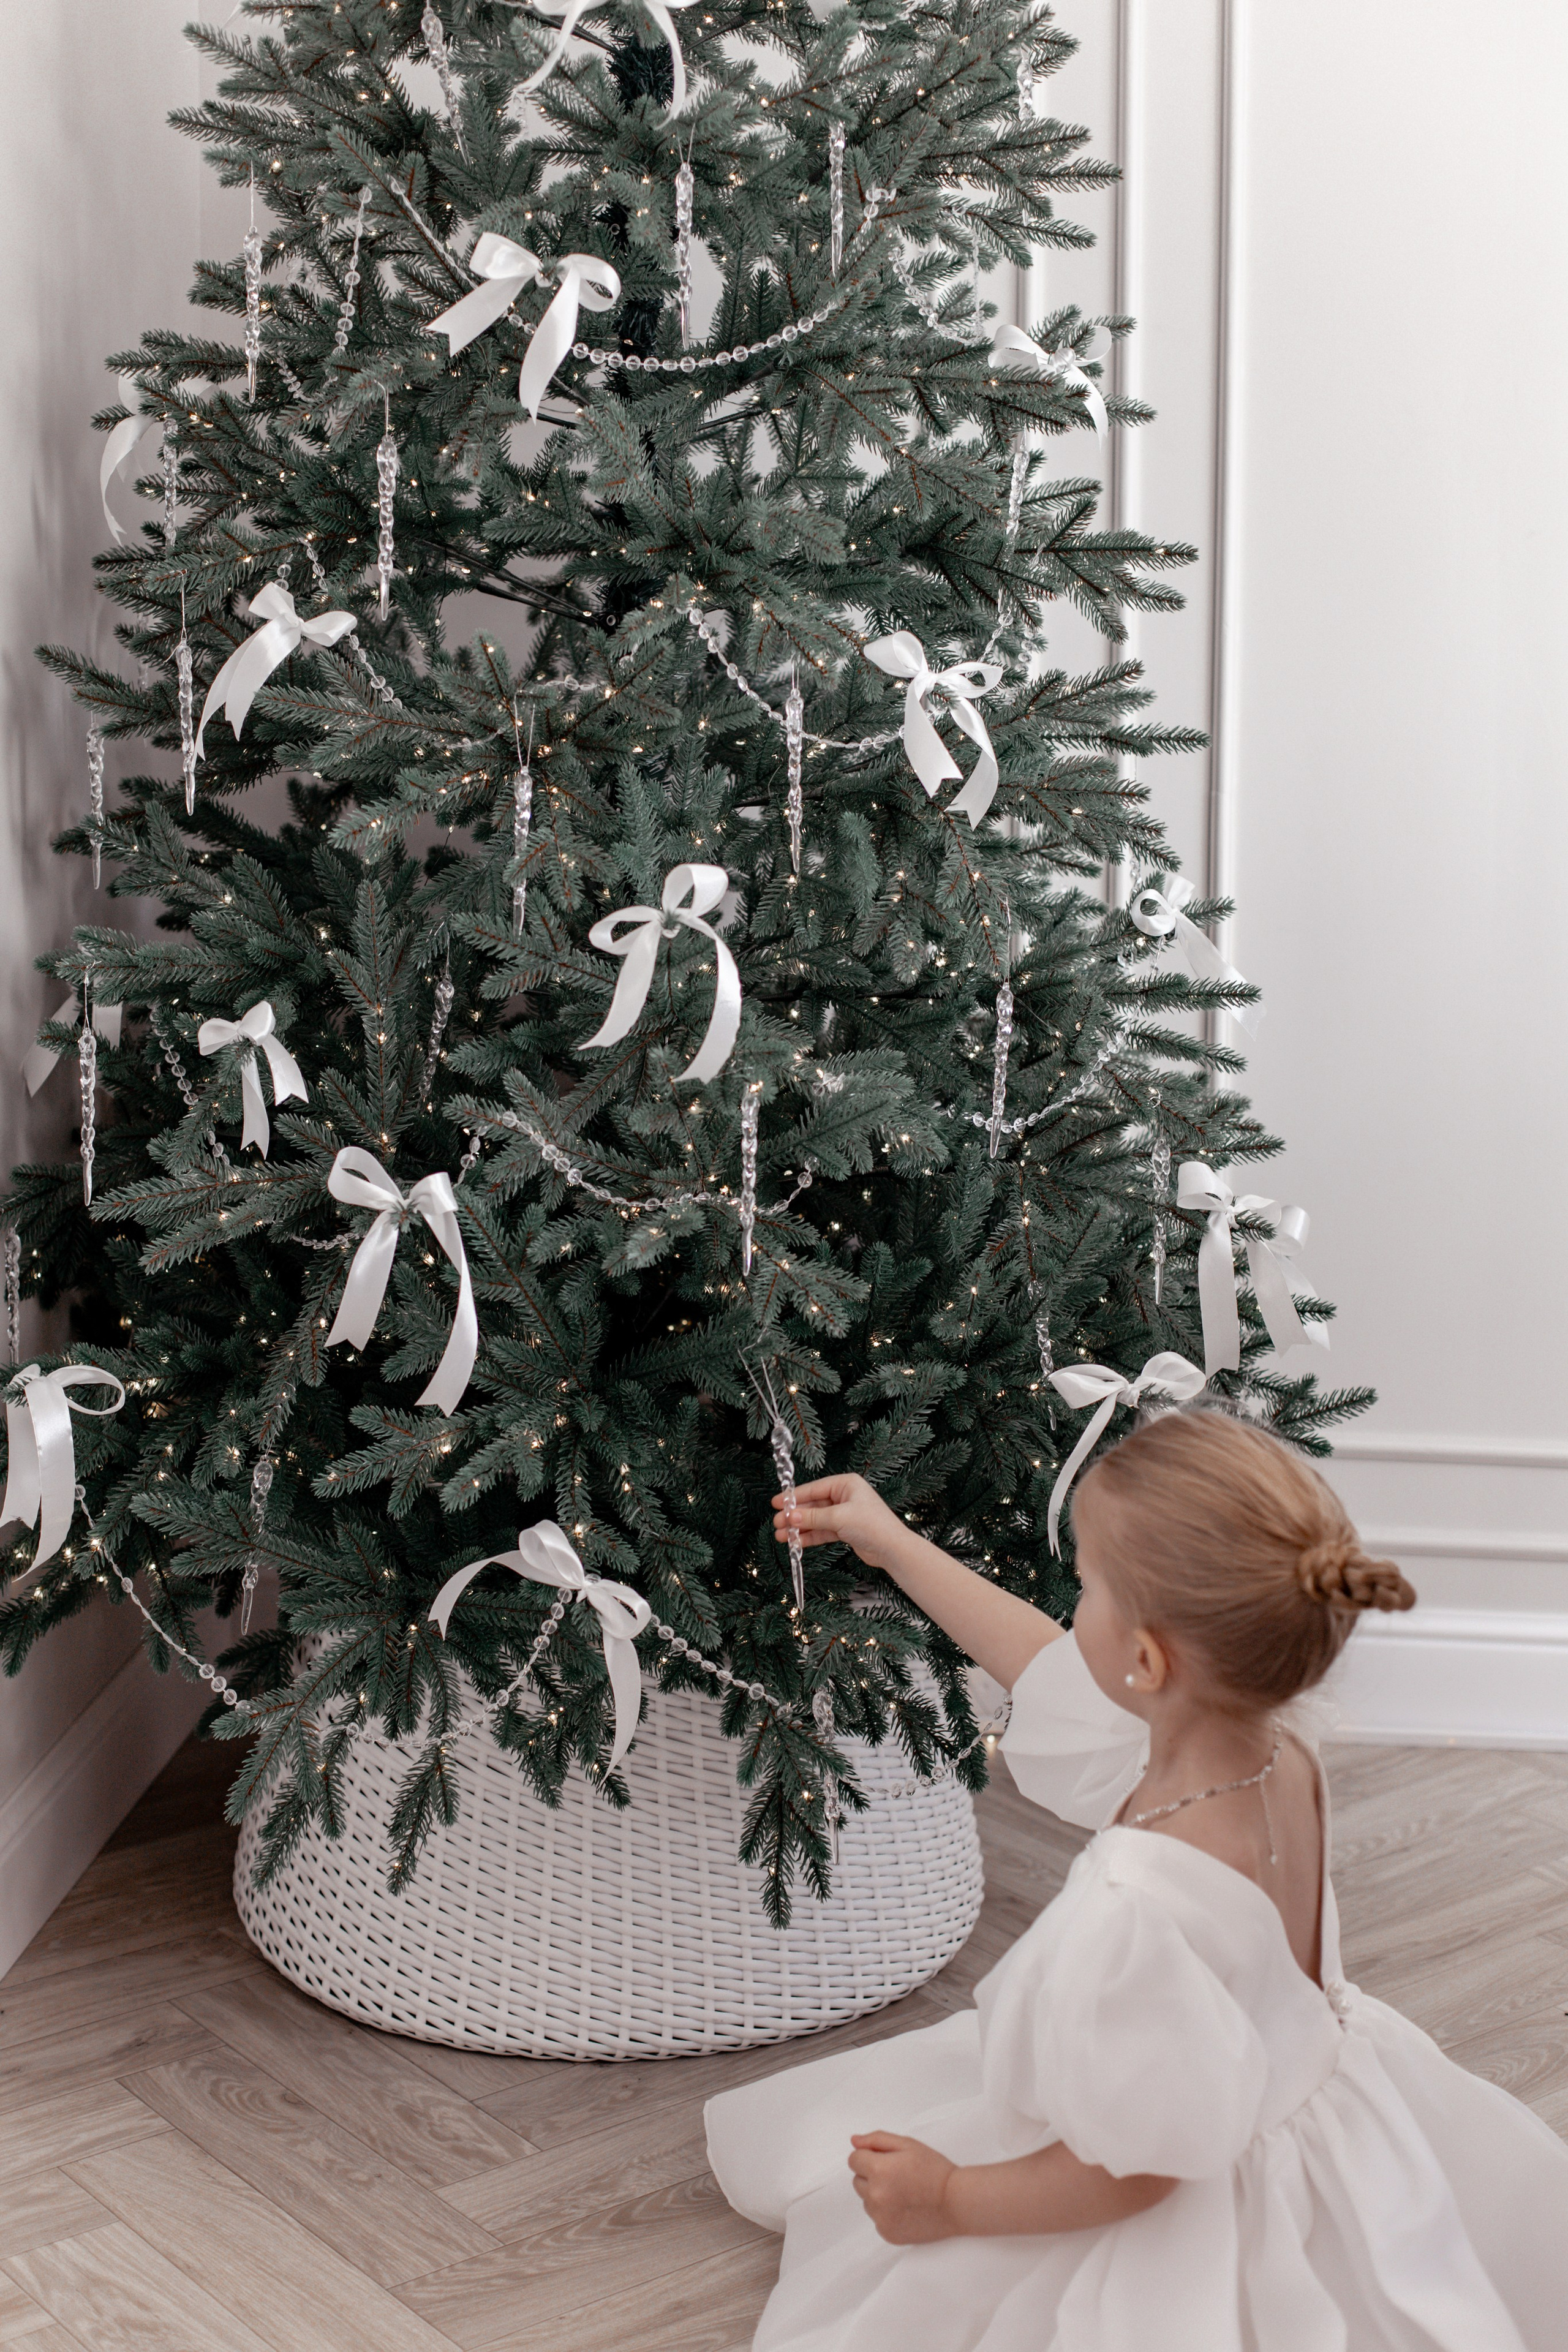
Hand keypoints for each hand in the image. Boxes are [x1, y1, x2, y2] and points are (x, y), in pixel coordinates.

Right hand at [773, 1472, 906, 1570]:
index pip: (815, 1488)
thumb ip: (813, 1517)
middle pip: (813, 1505)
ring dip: (800, 1528)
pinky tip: (796, 1543)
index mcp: (846, 1484)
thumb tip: (790, 1517)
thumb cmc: (872, 1526)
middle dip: (795, 1516)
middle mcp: (845, 1497)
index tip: (777, 1503)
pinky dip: (810, 1537)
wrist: (892, 1549)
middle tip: (777, 1523)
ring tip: (782, 1536)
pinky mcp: (845, 1530)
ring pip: (816, 1520)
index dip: (794, 1496)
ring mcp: (845, 1514)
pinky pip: (822, 1531)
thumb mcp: (838, 1518)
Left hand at [848, 2131, 957, 2244]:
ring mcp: (881, 2218)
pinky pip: (877, 2218)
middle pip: (858, 2181)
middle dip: (871, 2175)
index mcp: (878, 2170)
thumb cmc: (935, 2170)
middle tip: (897, 2175)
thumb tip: (854, 2141)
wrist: (956, 2202)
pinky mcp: (887, 2234)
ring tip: (903, 2192)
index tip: (886, 2160)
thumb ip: (877, 2140)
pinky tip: (906, 2207)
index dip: (868, 2157)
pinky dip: (886, 2213)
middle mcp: (875, 2196)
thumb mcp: (908, 2144)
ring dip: (878, 2194)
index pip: (854, 2160)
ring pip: (867, 2200)